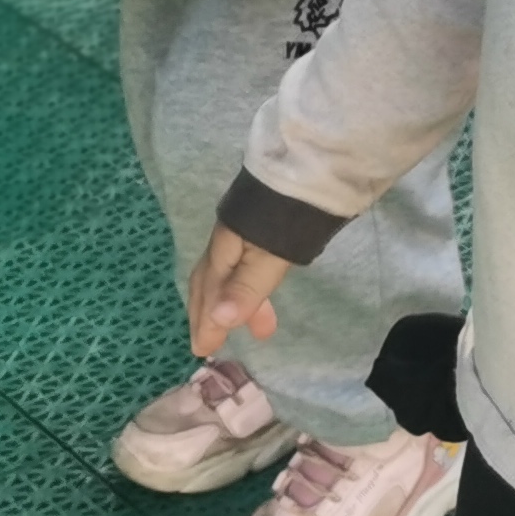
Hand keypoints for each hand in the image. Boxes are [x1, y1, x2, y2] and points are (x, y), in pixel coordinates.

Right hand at [184, 223, 289, 355]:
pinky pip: (247, 267)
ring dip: (237, 303)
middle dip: (210, 314)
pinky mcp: (266, 226)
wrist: (312, 165)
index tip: (202, 350)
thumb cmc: (289, 212)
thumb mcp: (269, 256)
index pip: (209, 292)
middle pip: (211, 283)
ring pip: (232, 275)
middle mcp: (229, 241)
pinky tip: (266, 295)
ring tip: (259, 330)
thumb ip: (245, 288)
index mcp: (224, 249)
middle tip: (213, 344)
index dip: (205, 321)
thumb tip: (218, 321)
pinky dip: (251, 287)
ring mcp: (247, 232)